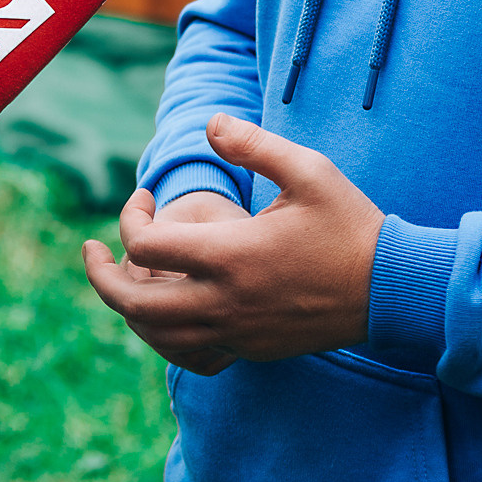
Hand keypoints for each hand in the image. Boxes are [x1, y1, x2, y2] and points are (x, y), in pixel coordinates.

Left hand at [82, 115, 383, 373]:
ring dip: (128, 309)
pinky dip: (164, 341)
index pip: (145, 248)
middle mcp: (224, 301)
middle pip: (133, 304)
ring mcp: (236, 332)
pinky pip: (190, 358)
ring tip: (124, 279)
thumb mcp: (308, 170)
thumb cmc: (349, 224)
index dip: (129, 218)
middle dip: (100, 275)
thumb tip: (208, 123)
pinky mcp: (250, 350)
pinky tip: (166, 319)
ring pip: (155, 337)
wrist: (390, 289)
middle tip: (91, 250)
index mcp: (231, 254)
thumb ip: (254, 144)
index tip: (143, 197)